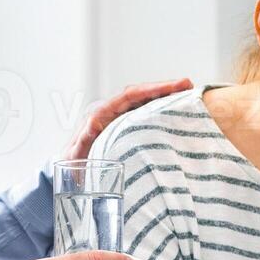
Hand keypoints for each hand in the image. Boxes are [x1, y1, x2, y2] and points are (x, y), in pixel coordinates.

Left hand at [62, 78, 192, 160]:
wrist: (71, 173)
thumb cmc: (73, 165)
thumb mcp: (75, 154)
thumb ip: (83, 139)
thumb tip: (94, 123)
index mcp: (102, 114)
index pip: (130, 95)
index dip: (152, 89)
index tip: (173, 87)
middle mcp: (113, 112)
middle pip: (141, 94)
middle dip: (164, 88)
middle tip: (188, 85)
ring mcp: (121, 119)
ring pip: (145, 102)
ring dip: (165, 97)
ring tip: (188, 95)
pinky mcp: (127, 128)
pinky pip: (145, 115)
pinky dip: (161, 110)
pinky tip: (176, 112)